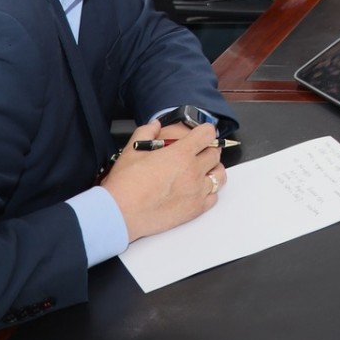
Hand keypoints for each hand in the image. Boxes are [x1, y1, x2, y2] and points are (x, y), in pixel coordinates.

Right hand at [101, 119, 225, 241]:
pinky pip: (214, 197)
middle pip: (215, 154)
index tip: (201, 134)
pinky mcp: (195, 209)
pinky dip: (209, 192)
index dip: (205, 131)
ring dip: (212, 170)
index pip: (207, 134)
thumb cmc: (125, 184)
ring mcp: (197, 191)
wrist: (120, 214)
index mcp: (181, 153)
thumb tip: (155, 125)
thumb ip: (146, 133)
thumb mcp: (132, 150)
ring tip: (201, 172)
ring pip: (219, 175)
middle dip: (208, 150)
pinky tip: (197, 190)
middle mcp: (193, 170)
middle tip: (198, 153)